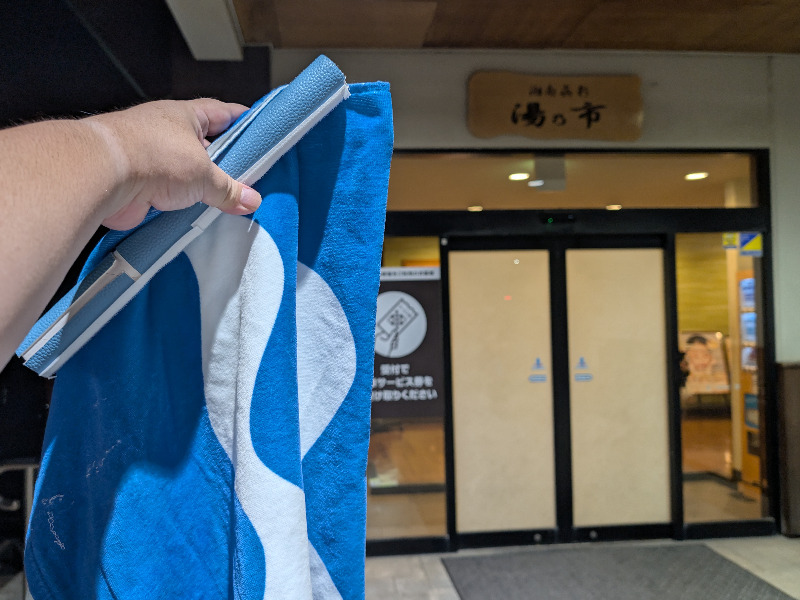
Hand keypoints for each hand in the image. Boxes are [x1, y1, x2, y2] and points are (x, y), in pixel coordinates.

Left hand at [86, 98, 261, 229]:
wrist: (103, 176)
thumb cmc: (151, 155)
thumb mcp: (204, 173)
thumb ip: (229, 188)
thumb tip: (251, 200)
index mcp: (185, 116)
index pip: (223, 113)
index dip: (243, 121)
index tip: (261, 131)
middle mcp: (167, 133)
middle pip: (207, 147)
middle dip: (226, 164)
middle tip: (251, 179)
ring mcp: (152, 159)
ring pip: (188, 174)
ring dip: (204, 189)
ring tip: (229, 203)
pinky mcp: (141, 186)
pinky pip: (171, 197)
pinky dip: (184, 207)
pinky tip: (200, 218)